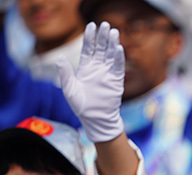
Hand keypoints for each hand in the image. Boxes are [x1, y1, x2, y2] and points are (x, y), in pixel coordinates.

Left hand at [57, 22, 125, 142]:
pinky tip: (118, 49)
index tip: (91, 26)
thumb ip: (65, 73)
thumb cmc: (81, 106)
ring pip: (111, 55)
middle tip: (105, 24)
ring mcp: (108, 75)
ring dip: (112, 44)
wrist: (95, 119)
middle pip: (101, 49)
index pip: (89, 49)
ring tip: (113, 31)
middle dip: (103, 37)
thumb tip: (59, 58)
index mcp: (86, 68)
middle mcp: (98, 69)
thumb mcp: (69, 89)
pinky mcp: (116, 82)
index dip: (90, 38)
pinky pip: (118, 68)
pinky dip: (118, 58)